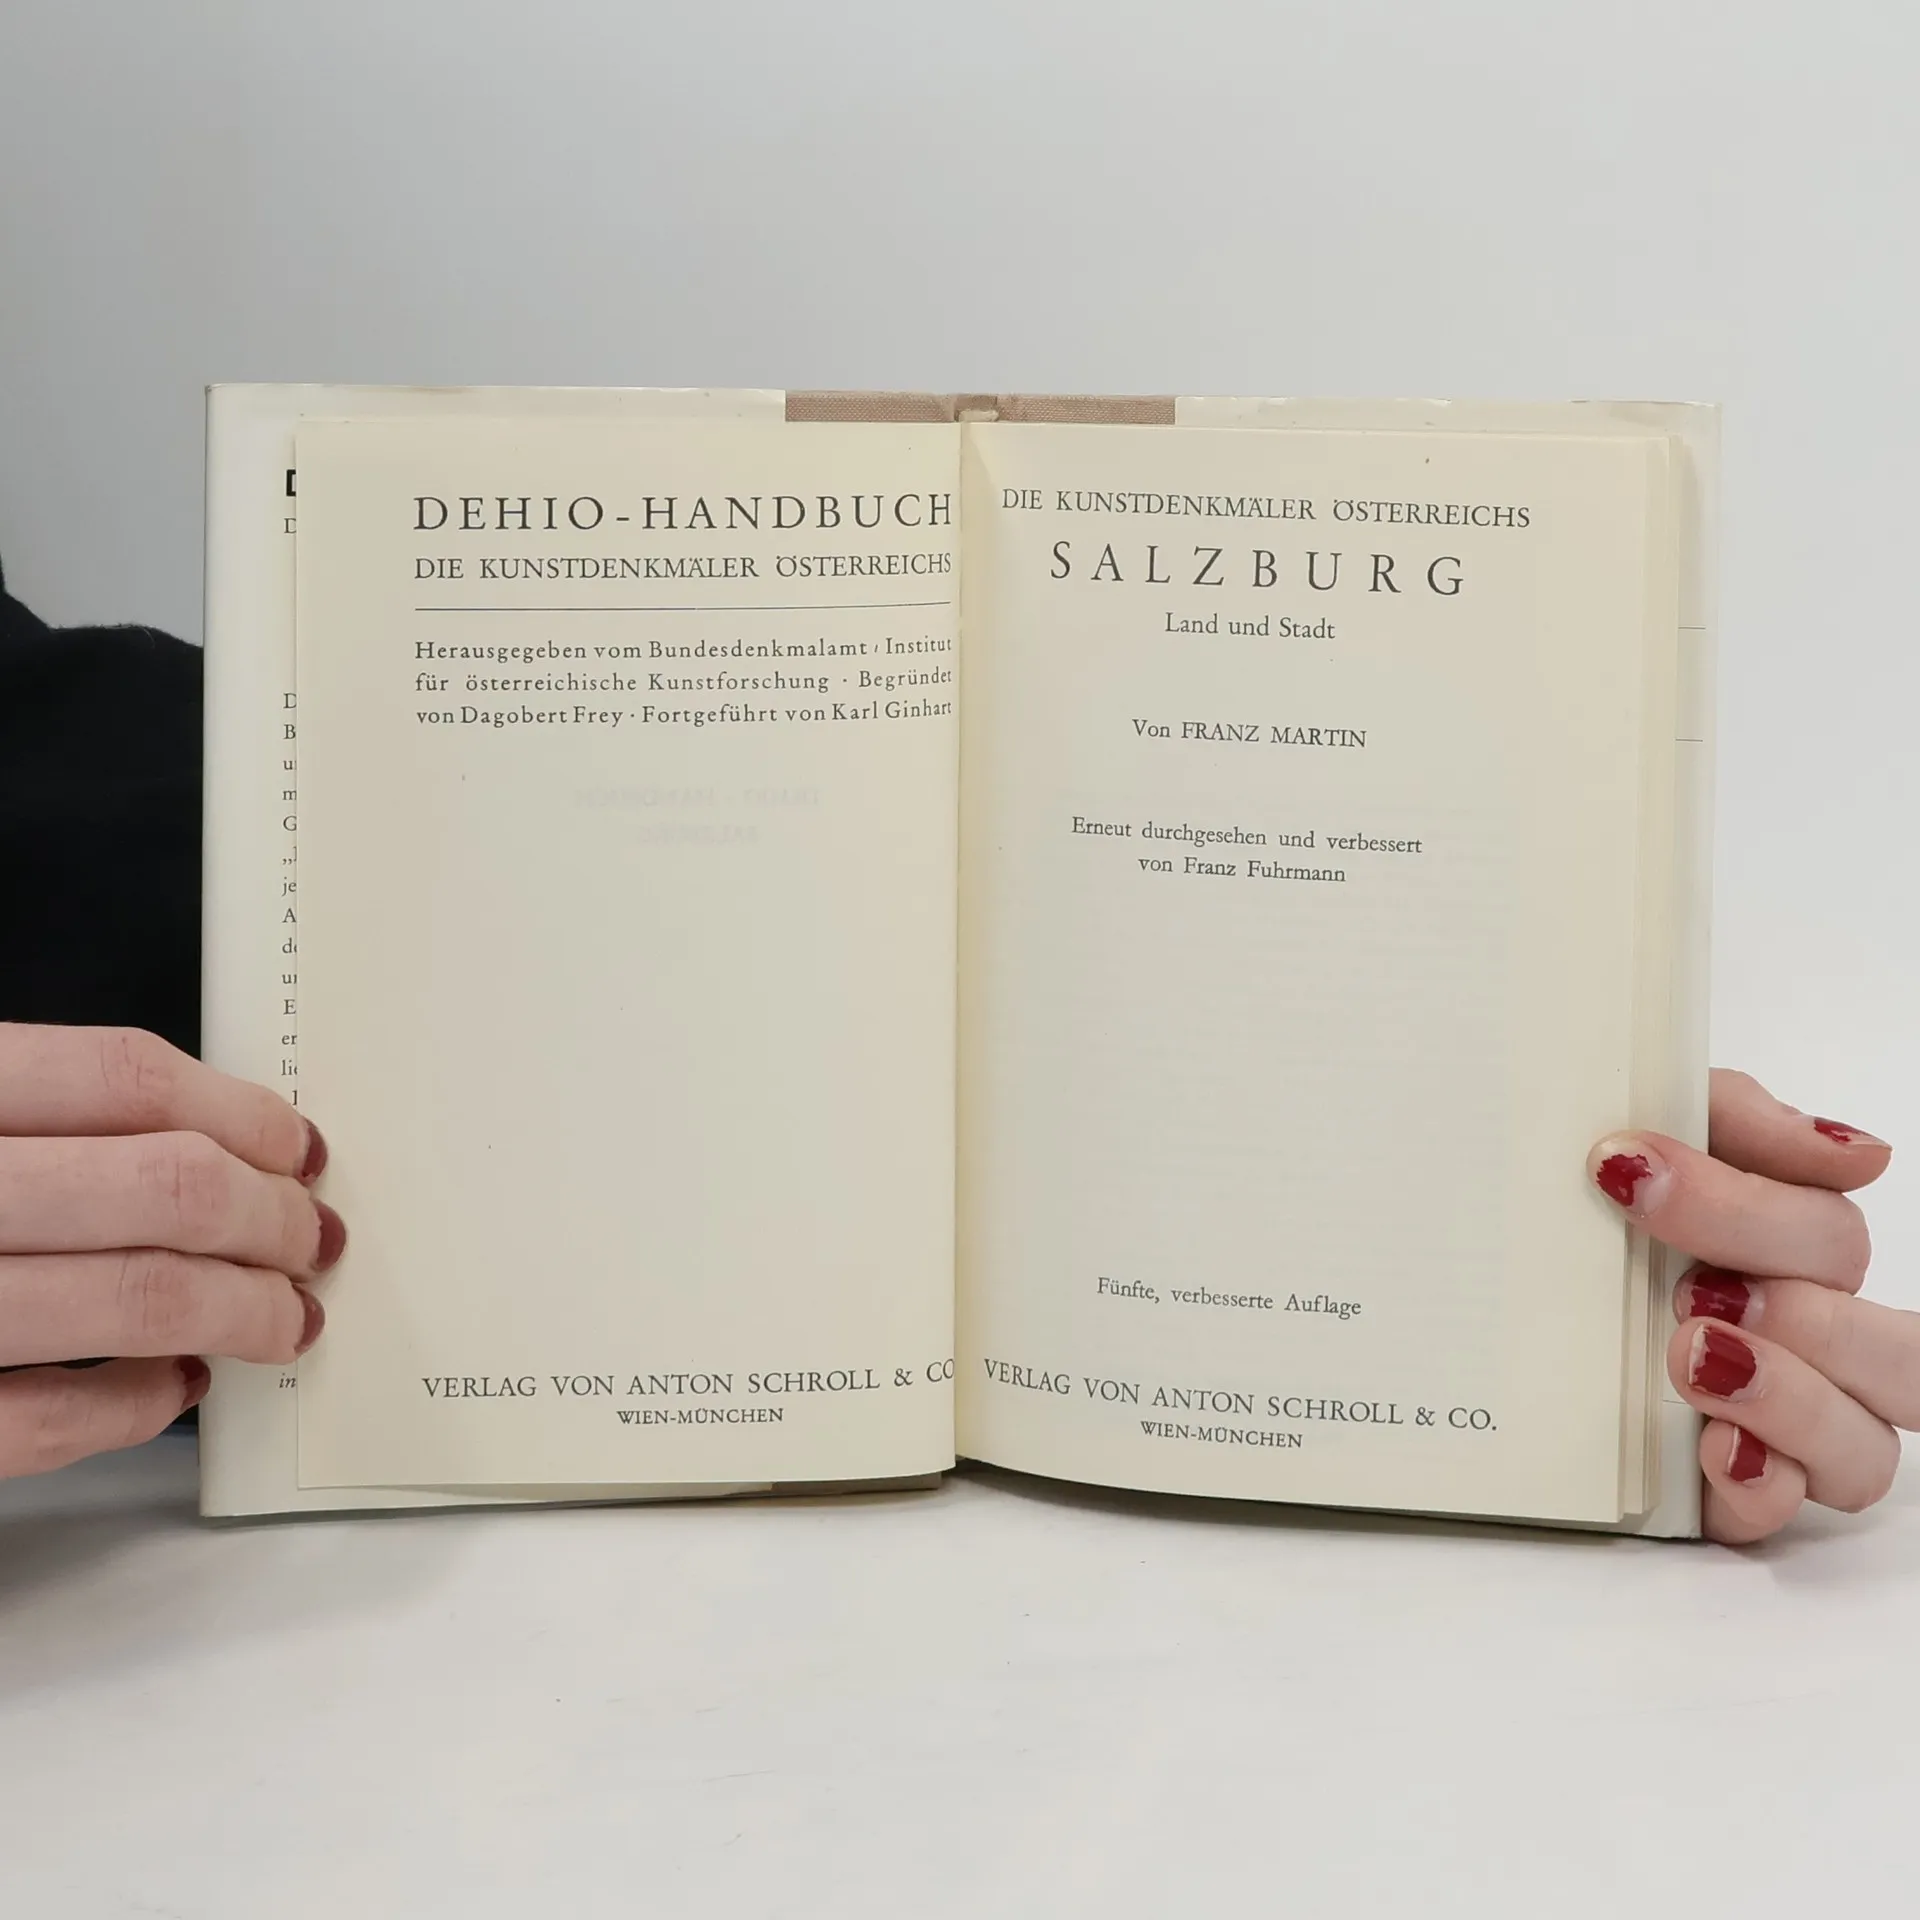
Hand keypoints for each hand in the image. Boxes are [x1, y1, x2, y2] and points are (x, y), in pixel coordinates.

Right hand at [0, 1023, 342, 1479]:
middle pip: (169, 1187)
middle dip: (273, 1218)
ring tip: (284, 1316)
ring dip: (247, 1309)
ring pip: (144, 1300)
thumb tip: (208, 1142)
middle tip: (314, 1239)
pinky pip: (57, 1421)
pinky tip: (180, 1383)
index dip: (242, 1116)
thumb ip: (50, 1124)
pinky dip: (143, 1405)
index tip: (301, 1151)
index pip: (127, 1080)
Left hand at [1589, 1069, 1902, 1542]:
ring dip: (1790, 1401)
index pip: (1833, 1236)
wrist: (1490, 1269)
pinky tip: (1713, 1446)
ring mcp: (1772, 1425)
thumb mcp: (1651, 1128)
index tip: (1634, 1171)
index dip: (1750, 1209)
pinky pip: (1777, 1513)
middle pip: (1892, 1352)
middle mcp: (1806, 1344)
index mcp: (1795, 1255)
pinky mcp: (1717, 1489)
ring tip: (1691, 1358)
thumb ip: (1743, 1121)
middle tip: (1693, 1290)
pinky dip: (1757, 1484)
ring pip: (1863, 1448)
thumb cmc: (1591, 1197)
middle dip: (1802, 1316)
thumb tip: (1859, 1154)